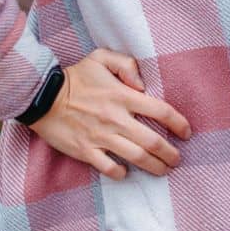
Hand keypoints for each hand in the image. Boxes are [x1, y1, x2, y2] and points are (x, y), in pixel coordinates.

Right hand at [29, 48, 191, 179]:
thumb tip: (142, 85)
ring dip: (154, 166)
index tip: (187, 132)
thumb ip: (126, 64)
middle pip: (152, 141)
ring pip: (136, 157)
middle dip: (170, 153)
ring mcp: (100, 137)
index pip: (160, 111)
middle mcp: (116, 119)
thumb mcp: (101, 58)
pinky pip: (108, 167)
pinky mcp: (85, 151)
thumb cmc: (75, 77)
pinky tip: (127, 172)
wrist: (42, 97)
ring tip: (163, 170)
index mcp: (122, 96)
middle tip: (178, 159)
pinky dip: (121, 173)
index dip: (178, 123)